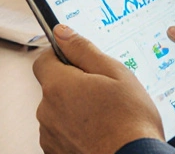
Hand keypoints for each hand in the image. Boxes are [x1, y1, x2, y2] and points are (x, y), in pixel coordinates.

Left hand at [33, 24, 163, 153]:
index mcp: (58, 86)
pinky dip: (76, 131)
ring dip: (75, 110)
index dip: (61, 57)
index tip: (78, 61)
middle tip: (103, 92)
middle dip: (73, 86)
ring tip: (104, 116)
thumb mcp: (115, 73)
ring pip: (58, 111)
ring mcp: (50, 135)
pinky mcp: (56, 152)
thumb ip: (83, 49)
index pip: (43, 60)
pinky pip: (61, 133)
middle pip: (53, 87)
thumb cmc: (131, 123)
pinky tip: (99, 132)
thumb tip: (62, 33)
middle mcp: (47, 111)